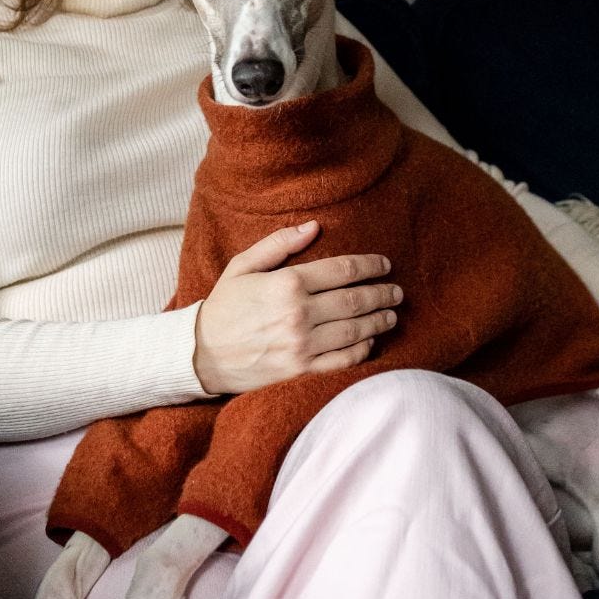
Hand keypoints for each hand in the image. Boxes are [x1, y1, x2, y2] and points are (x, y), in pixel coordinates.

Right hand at [193, 220, 400, 395]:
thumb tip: (314, 227)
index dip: (370, 266)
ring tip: (391, 315)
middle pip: (355, 301)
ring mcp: (302, 345)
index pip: (342, 271)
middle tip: (397, 292)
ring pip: (355, 331)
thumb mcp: (242, 266)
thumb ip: (279, 244)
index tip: (385, 265)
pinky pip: (343, 360)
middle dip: (382, 294)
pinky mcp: (301, 371)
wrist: (201, 354)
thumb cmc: (223, 306)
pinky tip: (370, 341)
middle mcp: (298, 314)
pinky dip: (362, 350)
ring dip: (379, 321)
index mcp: (287, 283)